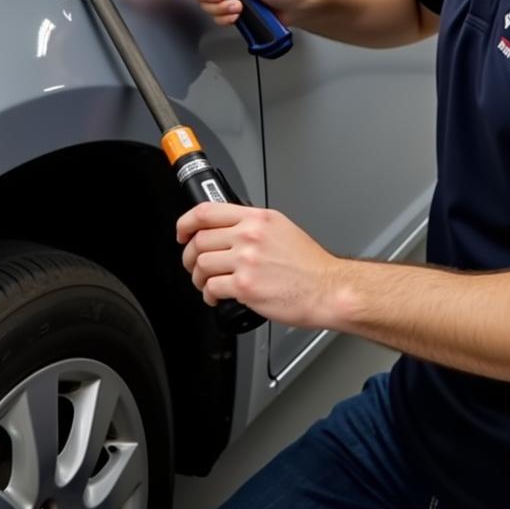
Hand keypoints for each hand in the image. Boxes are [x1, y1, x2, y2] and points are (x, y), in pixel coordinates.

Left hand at [176, 201, 342, 328]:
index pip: (207, 211)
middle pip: (200, 240)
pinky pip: (212, 288)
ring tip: (207, 283)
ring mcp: (246, 260)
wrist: (327, 289)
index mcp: (258, 218)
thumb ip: (253, 225)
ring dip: (198, 277)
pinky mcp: (245, 286)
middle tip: (194, 264)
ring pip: (202, 264)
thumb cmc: (309, 264)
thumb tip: (227, 229)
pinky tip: (217, 297)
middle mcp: (250, 235)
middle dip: (190, 255)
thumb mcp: (282, 228)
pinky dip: (209, 295)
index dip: (186, 222)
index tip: (182, 232)